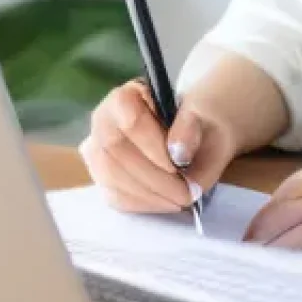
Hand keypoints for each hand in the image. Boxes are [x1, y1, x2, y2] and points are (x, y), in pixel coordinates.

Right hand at [79, 79, 237, 213]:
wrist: (193, 130)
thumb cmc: (196, 117)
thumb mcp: (204, 113)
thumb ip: (191, 127)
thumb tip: (178, 153)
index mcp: (126, 96)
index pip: (131, 121)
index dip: (153, 148)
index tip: (179, 166)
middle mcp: (103, 121)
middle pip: (116, 152)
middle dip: (154, 179)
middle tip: (186, 193)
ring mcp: (97, 150)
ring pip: (111, 177)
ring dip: (149, 195)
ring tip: (180, 199)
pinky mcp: (101, 176)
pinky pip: (113, 196)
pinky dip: (142, 204)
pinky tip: (166, 202)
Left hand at [242, 156, 301, 259]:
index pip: (297, 181)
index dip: (272, 203)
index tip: (256, 226)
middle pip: (292, 191)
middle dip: (264, 217)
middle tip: (245, 242)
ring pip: (300, 206)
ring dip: (272, 228)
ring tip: (254, 250)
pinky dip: (294, 237)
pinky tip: (280, 251)